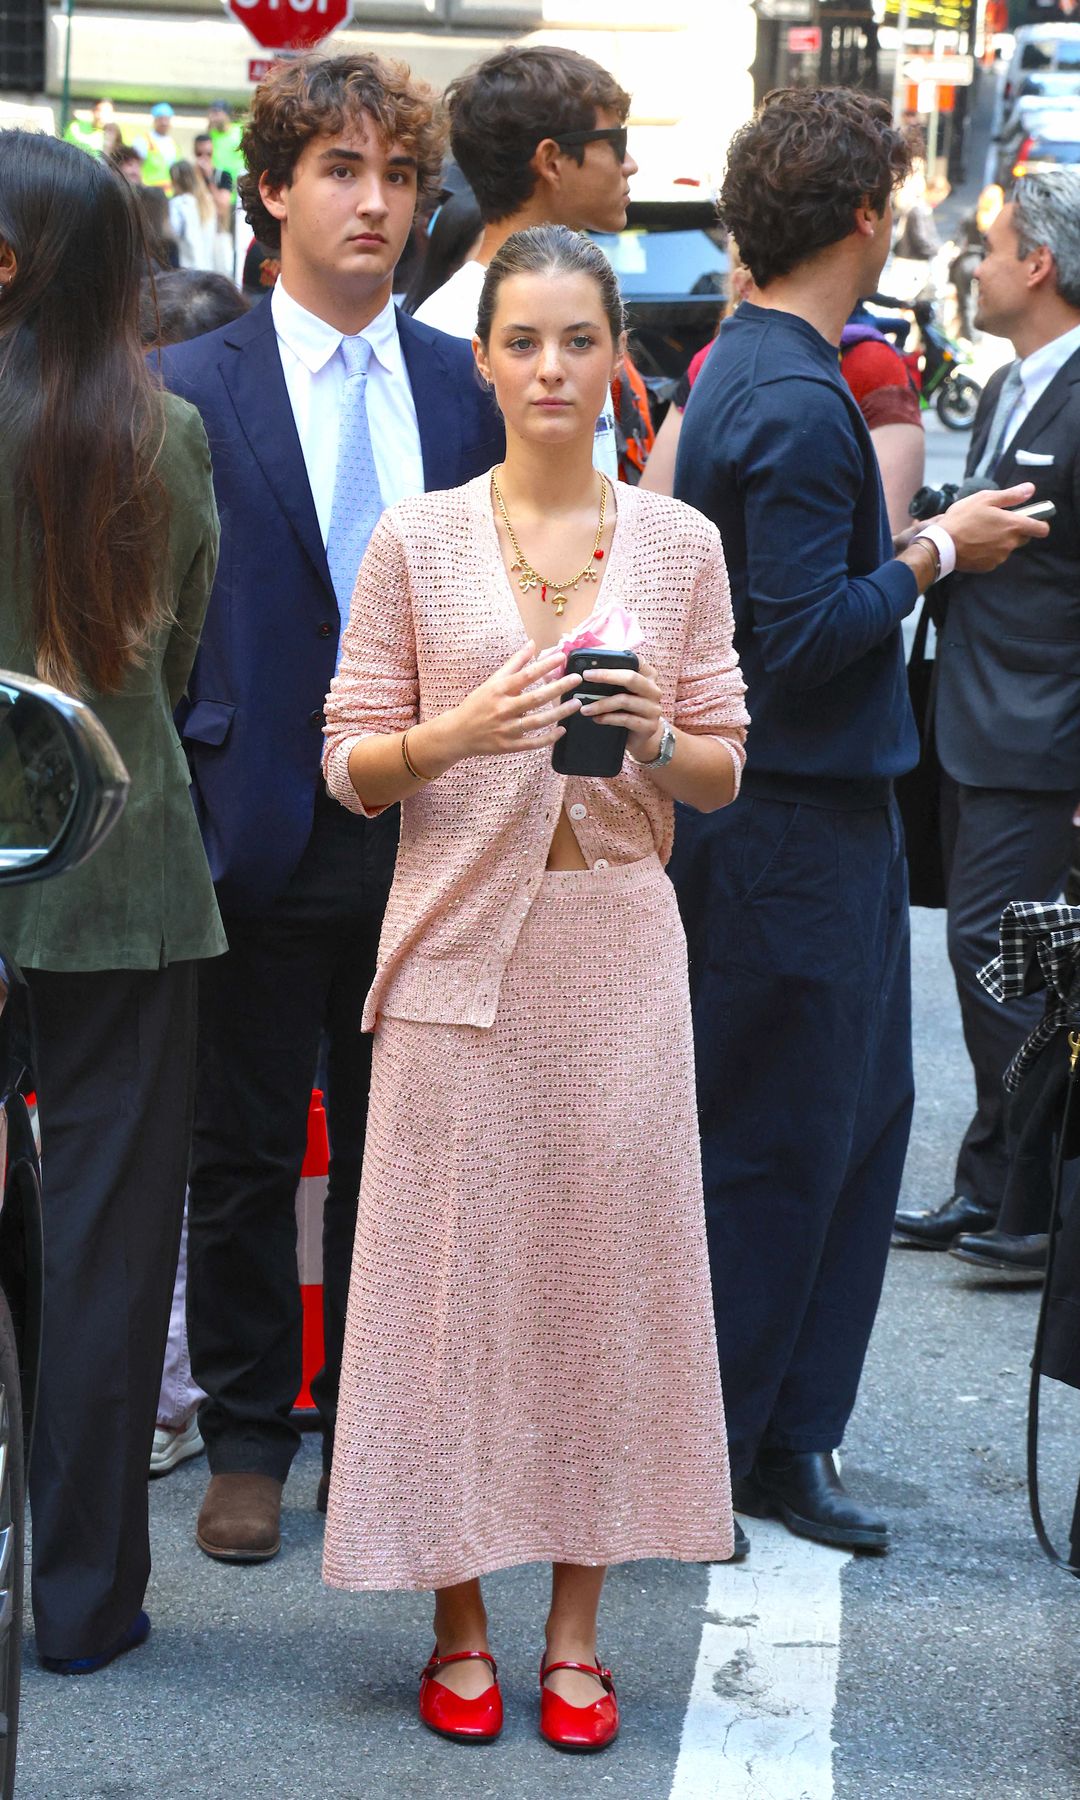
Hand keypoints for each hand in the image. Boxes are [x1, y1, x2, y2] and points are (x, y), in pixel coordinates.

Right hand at [447, 641, 581, 759]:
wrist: (457, 733)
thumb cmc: (477, 704)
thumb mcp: (492, 681)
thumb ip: (514, 663)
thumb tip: (532, 644)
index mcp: (499, 690)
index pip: (526, 675)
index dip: (545, 665)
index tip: (562, 656)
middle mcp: (503, 709)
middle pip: (535, 698)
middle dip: (558, 688)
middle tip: (577, 679)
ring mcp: (506, 729)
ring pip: (537, 721)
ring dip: (559, 713)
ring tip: (576, 704)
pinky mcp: (508, 746)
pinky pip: (532, 743)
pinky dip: (548, 738)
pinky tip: (562, 730)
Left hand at [579, 657, 663, 762]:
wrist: (639, 737)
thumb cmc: (626, 709)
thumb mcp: (619, 691)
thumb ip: (608, 679)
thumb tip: (582, 668)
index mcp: (648, 675)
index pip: (634, 660)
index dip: (614, 657)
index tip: (593, 660)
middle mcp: (653, 690)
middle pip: (631, 677)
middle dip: (606, 676)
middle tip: (585, 676)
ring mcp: (653, 708)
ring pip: (625, 700)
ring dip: (601, 704)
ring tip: (584, 708)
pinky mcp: (649, 726)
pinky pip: (626, 719)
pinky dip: (608, 718)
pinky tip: (596, 719)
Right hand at [943, 483, 1050, 573]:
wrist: (942, 545)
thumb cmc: (962, 518)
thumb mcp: (985, 499)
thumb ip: (1011, 495)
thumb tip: (1030, 489)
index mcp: (1013, 525)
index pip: (1041, 529)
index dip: (1040, 523)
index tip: (1032, 519)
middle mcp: (1010, 543)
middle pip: (1024, 538)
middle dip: (1015, 531)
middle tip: (997, 523)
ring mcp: (1000, 557)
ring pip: (1007, 547)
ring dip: (1000, 541)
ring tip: (980, 533)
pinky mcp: (989, 566)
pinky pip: (994, 557)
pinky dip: (988, 551)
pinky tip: (975, 544)